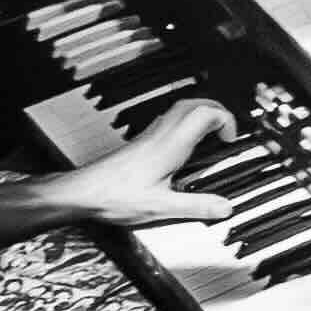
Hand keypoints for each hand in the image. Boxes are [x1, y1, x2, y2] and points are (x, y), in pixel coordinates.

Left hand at [48, 99, 242, 231]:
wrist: (81, 192)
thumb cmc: (113, 196)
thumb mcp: (161, 207)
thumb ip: (196, 206)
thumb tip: (224, 207)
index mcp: (171, 145)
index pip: (206, 114)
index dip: (225, 121)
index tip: (229, 139)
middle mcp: (161, 134)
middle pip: (194, 103)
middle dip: (216, 111)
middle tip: (225, 129)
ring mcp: (149, 136)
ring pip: (180, 108)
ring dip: (200, 114)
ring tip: (209, 134)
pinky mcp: (140, 142)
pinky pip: (168, 120)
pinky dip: (184, 124)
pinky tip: (182, 145)